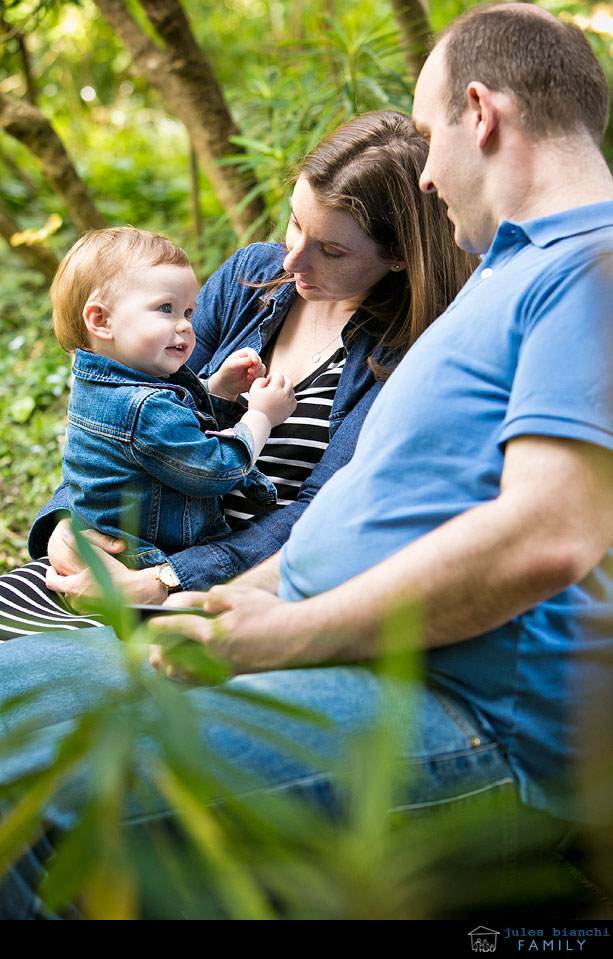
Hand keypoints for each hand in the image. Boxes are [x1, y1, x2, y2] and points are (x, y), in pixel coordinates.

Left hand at [46, 520, 166, 606]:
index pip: (51, 581)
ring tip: (83, 581)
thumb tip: (64, 534)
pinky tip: (95, 591)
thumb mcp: (97, 555)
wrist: (137, 593)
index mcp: (74, 586)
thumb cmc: (117, 574)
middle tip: (70, 573)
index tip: (52, 568)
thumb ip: (78, 543)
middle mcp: (77, 600)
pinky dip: (86, 599)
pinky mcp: (95, 614)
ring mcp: (86, 609)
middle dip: (64, 581)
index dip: (50, 573)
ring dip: (75, 590)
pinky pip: (84, 607)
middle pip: (62, 590)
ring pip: (73, 599)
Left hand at [149, 584, 298, 678]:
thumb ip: (214, 596)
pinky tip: (181, 674)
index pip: (179, 627)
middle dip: (159, 650)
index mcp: (213, 633)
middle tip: (149, 644)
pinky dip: (186, 679)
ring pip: (185, 675)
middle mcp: (214, 656)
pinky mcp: (232, 676)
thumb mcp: (241, 595)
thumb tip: (201, 604)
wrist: (297, 638)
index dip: (162, 624)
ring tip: (159, 660)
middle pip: (175, 657)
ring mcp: (223, 669)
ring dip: (169, 668)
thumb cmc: (270, 613)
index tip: (151, 622)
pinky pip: (201, 683)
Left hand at [208, 348, 265, 400]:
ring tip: (248, 378)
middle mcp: (251, 360)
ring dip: (256, 374)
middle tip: (249, 372)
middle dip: (255, 367)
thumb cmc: (227, 372)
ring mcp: (255, 369)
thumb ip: (241, 362)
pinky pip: (262, 377)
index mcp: (244, 354)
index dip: (254, 357)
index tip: (254, 362)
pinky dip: (257, 380)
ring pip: (262, 369)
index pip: (252, 353)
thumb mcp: (231, 365)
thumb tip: (251, 360)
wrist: (227, 385)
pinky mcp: (257, 377)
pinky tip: (249, 382)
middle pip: (259, 361)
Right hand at [248, 373, 295, 427]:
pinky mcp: (291, 409)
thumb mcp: (253, 390)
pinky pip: (294, 399)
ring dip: (286, 388)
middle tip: (276, 383)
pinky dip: (289, 398)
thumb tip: (267, 379)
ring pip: (292, 390)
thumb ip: (260, 380)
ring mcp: (289, 402)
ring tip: (277, 392)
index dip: (273, 376)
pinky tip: (282, 400)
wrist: (260, 421)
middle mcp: (284, 394)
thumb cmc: (256, 405)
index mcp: (275, 389)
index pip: (279, 376)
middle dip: (282, 380)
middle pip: (288, 381)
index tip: (269, 381)